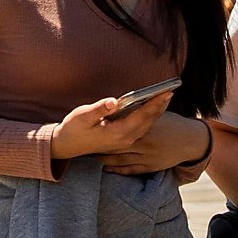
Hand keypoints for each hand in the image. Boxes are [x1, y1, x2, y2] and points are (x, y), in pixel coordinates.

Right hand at [49, 91, 172, 159]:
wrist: (67, 146)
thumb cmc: (74, 128)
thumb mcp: (83, 116)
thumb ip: (99, 109)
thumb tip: (114, 101)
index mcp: (117, 133)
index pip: (142, 116)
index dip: (155, 103)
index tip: (166, 92)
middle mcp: (125, 139)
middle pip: (148, 121)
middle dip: (160, 106)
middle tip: (170, 91)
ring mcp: (125, 141)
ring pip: (147, 125)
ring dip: (157, 112)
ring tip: (164, 97)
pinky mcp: (123, 140)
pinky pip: (142, 128)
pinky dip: (149, 117)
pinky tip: (152, 108)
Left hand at [96, 114, 211, 174]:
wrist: (191, 141)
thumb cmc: (172, 124)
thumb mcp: (157, 113)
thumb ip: (139, 112)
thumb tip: (119, 105)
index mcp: (143, 126)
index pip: (118, 127)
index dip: (102, 127)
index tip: (86, 127)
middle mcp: (143, 142)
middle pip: (114, 144)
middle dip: (98, 146)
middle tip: (81, 144)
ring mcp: (146, 156)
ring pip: (118, 159)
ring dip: (103, 158)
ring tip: (88, 155)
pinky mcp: (148, 167)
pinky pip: (127, 169)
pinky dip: (114, 169)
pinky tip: (103, 167)